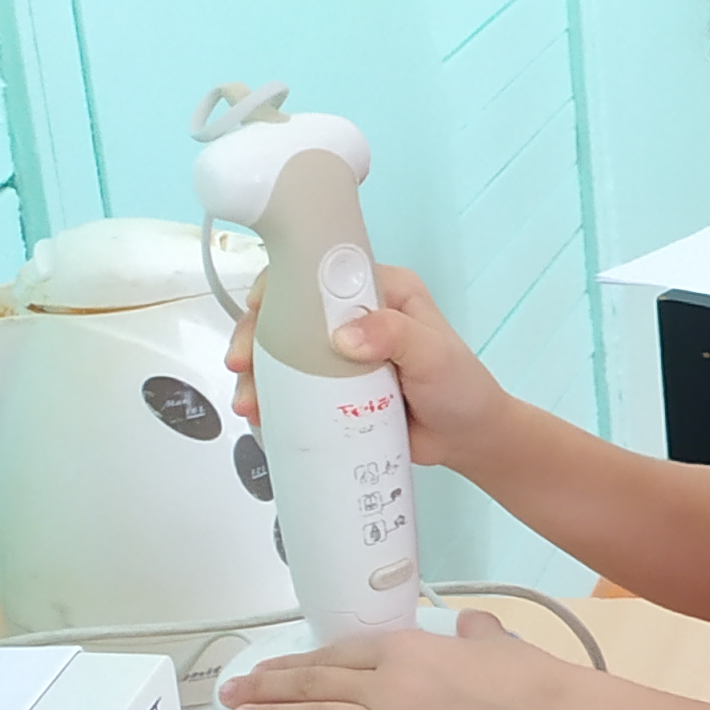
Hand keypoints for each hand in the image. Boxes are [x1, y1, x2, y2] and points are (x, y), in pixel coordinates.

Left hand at [219, 612, 573, 709]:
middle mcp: (385, 685)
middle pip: (315, 682)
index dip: (298, 662)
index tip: (270, 668)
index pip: (337, 653)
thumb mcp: (493, 637)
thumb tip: (468, 624)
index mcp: (403, 649)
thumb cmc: (525, 672)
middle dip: (269, 687)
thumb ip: (473, 631)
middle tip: (232, 693)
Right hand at [225, 261, 517, 470]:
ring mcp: (340, 352)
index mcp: (380, 289)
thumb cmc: (460, 388)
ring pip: (283, 352)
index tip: (256, 311)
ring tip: (249, 405)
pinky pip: (293, 386)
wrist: (468, 439)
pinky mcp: (333, 387)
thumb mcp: (435, 356)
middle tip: (241, 367)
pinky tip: (260, 416)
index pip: (319, 270)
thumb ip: (396, 336)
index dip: (280, 285)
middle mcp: (354, 314)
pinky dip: (272, 398)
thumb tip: (345, 336)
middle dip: (255, 336)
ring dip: (258, 374)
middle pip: (289, 312)